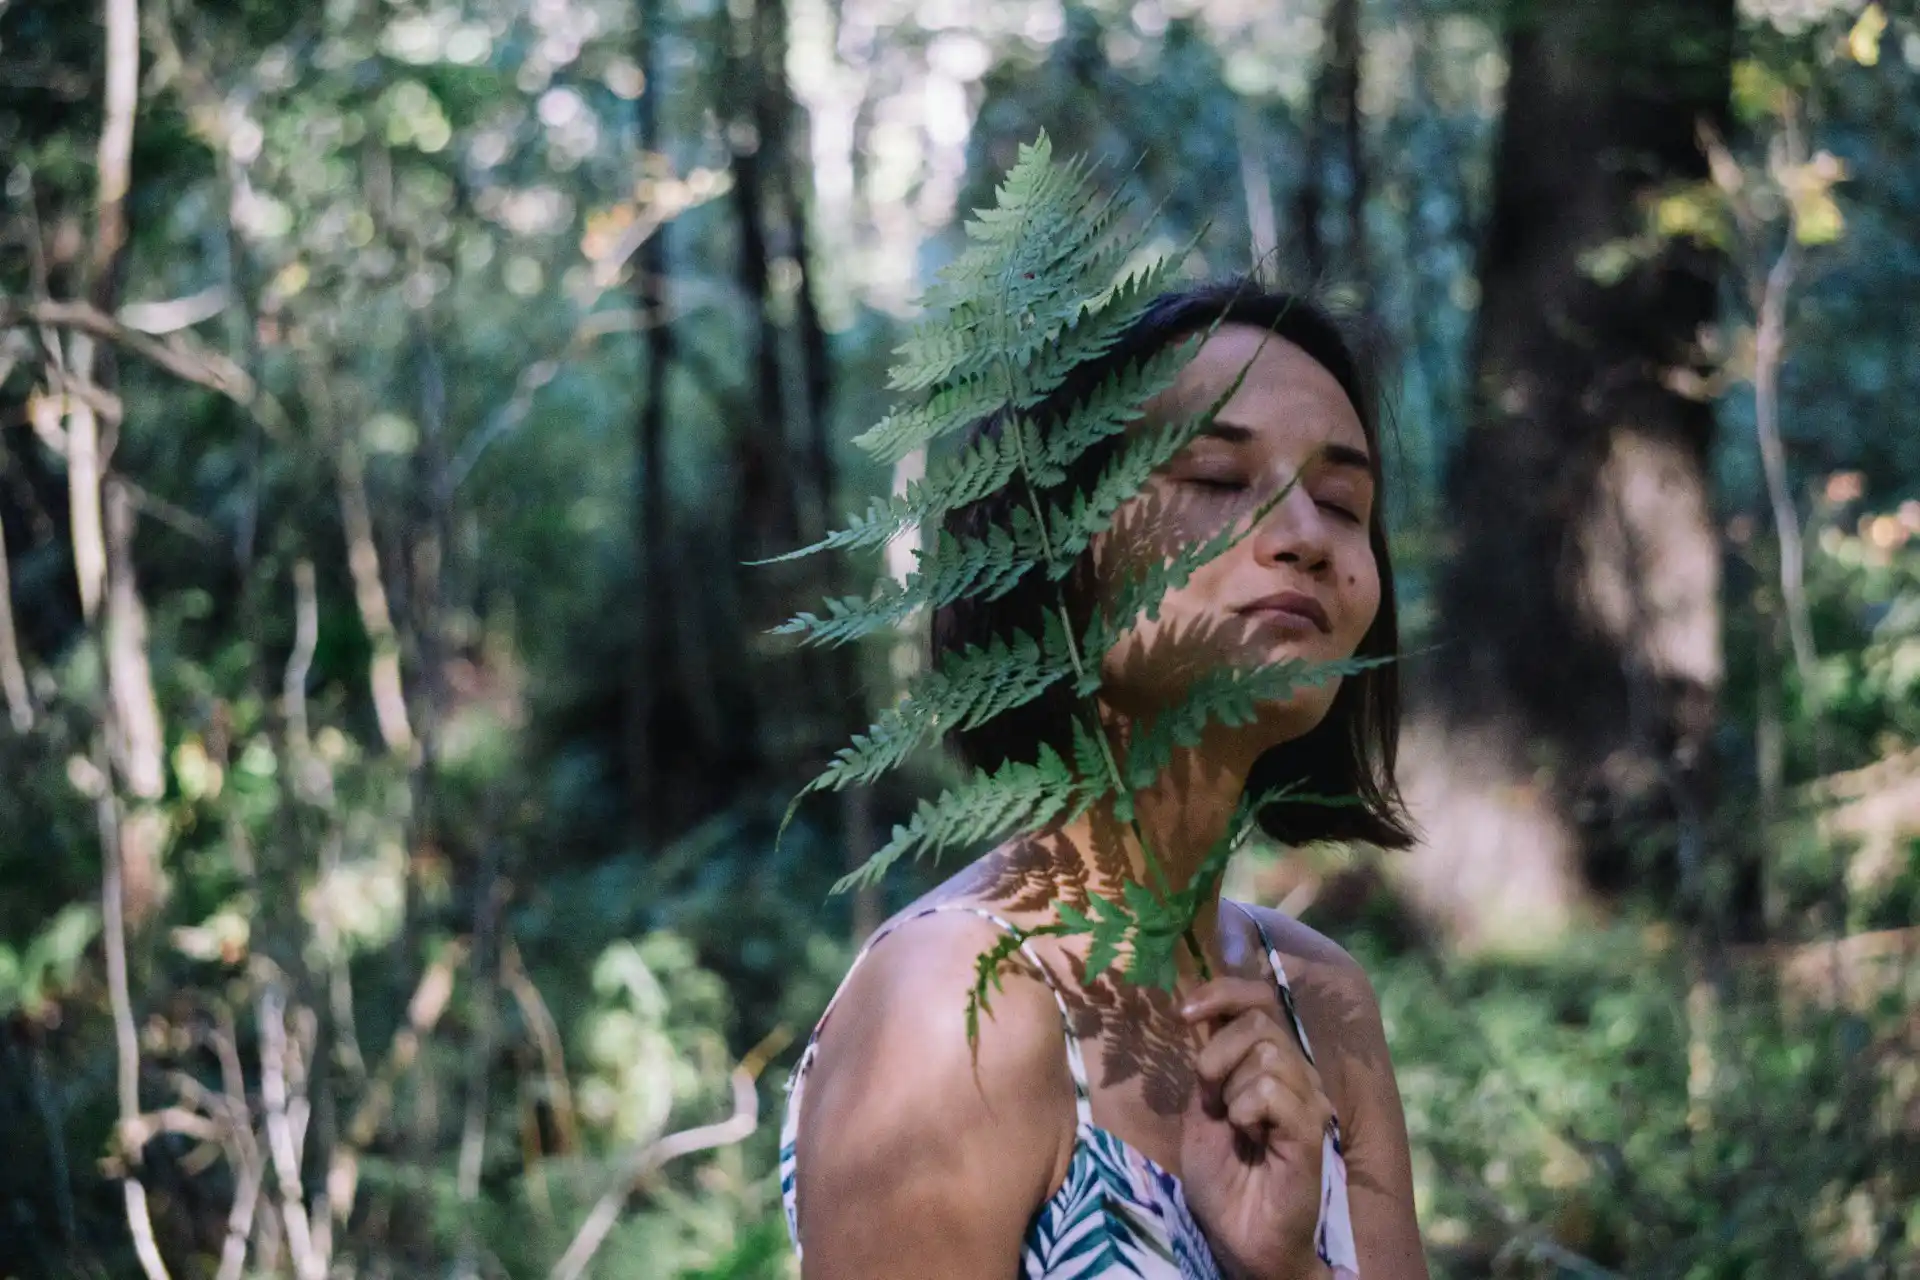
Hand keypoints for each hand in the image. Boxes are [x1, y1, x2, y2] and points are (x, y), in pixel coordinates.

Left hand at [1178, 977, 1333, 1279]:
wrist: (1240, 1236)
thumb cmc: (1224, 1178)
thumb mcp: (1203, 1109)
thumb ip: (1208, 1063)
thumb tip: (1198, 1008)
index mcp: (1272, 1065)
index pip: (1259, 999)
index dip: (1223, 992)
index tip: (1186, 1011)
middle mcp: (1298, 1075)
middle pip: (1257, 1021)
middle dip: (1218, 1054)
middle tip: (1213, 1098)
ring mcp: (1309, 1101)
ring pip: (1265, 1054)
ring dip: (1231, 1089)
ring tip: (1236, 1126)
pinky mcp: (1310, 1130)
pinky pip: (1272, 1092)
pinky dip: (1246, 1110)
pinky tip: (1248, 1136)